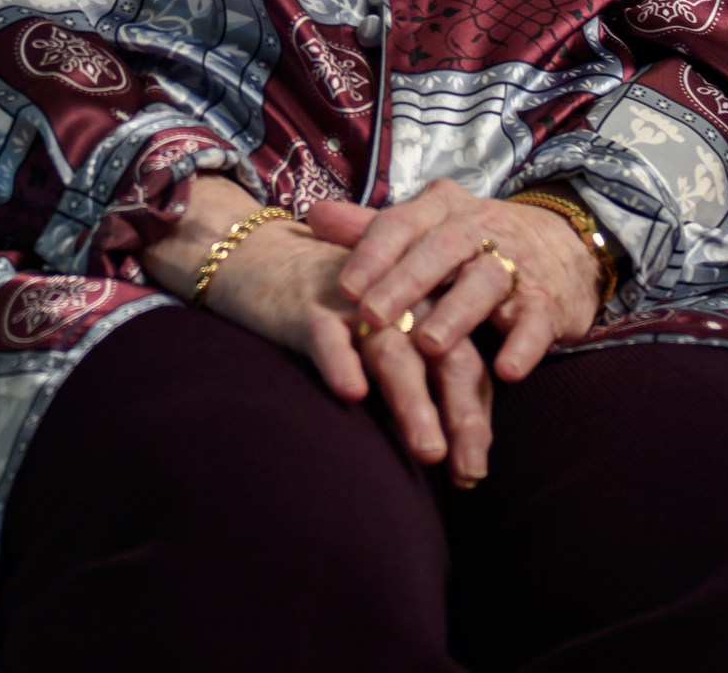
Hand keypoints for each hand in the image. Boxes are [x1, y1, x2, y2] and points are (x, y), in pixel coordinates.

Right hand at [194, 205, 502, 485]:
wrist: (251, 255)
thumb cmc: (322, 310)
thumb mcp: (375, 338)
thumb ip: (411, 377)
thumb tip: (447, 451)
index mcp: (423, 308)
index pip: (466, 363)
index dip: (476, 416)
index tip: (476, 472)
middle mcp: (400, 303)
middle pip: (444, 358)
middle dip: (461, 416)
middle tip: (469, 471)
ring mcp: (353, 305)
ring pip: (393, 354)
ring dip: (414, 403)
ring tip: (428, 451)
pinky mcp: (306, 306)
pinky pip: (328, 337)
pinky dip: (341, 362)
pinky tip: (351, 393)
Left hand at [312, 178, 606, 384]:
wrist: (561, 245)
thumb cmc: (470, 246)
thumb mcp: (423, 231)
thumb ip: (369, 228)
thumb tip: (312, 216)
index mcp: (441, 209)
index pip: (400, 224)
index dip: (371, 254)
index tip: (344, 288)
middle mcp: (478, 228)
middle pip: (440, 249)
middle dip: (405, 283)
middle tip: (373, 316)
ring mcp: (515, 262)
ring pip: (486, 281)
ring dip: (457, 314)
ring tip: (429, 345)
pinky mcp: (546, 300)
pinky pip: (536, 320)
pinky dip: (523, 345)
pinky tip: (506, 371)